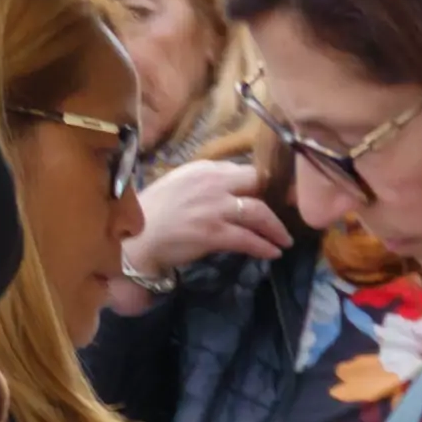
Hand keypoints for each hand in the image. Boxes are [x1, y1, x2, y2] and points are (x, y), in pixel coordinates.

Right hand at [120, 159, 288, 290]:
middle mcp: (212, 183)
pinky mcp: (214, 233)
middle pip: (257, 184)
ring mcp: (214, 208)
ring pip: (259, 212)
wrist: (132, 240)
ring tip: (284, 239)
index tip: (270, 193)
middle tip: (288, 211)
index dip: (259, 182)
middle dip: (277, 198)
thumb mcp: (176, 184)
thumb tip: (229, 188)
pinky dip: (264, 246)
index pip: (242, 169)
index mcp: (202, 169)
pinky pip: (248, 239)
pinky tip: (273, 253)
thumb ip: (203, 182)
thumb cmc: (150, 214)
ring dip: (276, 228)